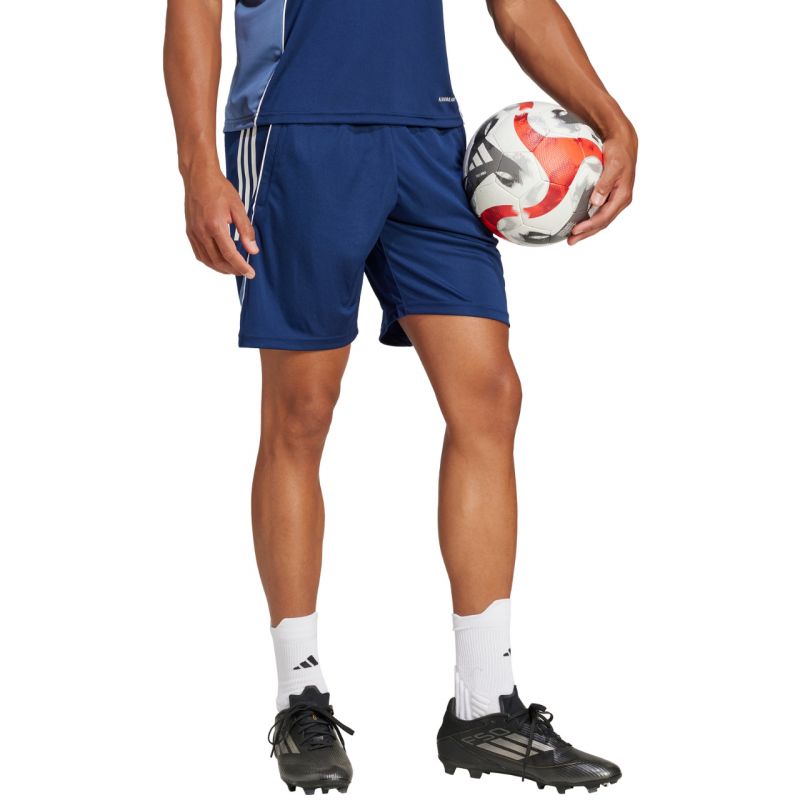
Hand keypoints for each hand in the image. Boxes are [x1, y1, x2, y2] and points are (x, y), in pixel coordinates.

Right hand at [183, 166, 258, 277]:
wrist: (199, 177)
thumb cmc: (220, 189)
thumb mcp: (238, 208)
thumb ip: (246, 230)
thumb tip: (253, 250)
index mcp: (215, 225)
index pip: (230, 255)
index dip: (241, 267)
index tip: (251, 274)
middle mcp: (201, 232)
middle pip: (218, 261)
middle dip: (233, 270)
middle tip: (245, 272)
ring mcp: (193, 233)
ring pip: (207, 260)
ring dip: (221, 269)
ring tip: (234, 269)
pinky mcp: (189, 232)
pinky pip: (199, 254)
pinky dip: (210, 261)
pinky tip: (220, 261)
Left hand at [568, 124, 636, 245]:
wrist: (624, 142)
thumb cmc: (619, 151)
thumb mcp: (613, 165)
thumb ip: (605, 183)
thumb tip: (596, 201)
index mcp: (623, 196)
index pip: (604, 217)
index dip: (589, 226)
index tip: (576, 231)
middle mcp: (620, 201)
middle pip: (602, 223)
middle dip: (586, 233)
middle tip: (571, 241)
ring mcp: (615, 199)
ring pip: (600, 219)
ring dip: (587, 229)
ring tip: (572, 238)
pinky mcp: (609, 196)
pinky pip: (599, 212)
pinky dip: (588, 219)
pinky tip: (578, 222)